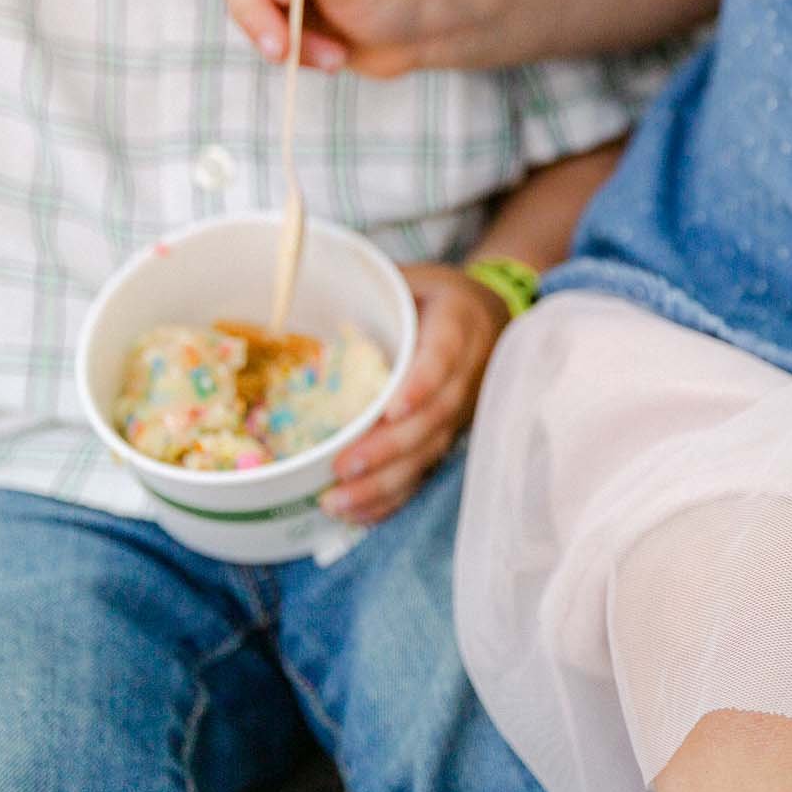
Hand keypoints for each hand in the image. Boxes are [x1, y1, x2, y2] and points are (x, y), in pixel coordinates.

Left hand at [321, 262, 510, 524]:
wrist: (492, 315)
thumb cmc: (437, 295)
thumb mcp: (412, 277)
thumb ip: (371, 284)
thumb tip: (299, 285)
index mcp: (458, 325)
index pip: (443, 358)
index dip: (421, 386)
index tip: (392, 410)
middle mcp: (466, 374)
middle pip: (434, 419)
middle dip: (389, 448)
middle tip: (343, 467)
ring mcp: (461, 411)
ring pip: (428, 453)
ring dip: (385, 483)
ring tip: (337, 502)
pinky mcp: (449, 436)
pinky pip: (424, 472)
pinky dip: (392, 497)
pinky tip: (357, 514)